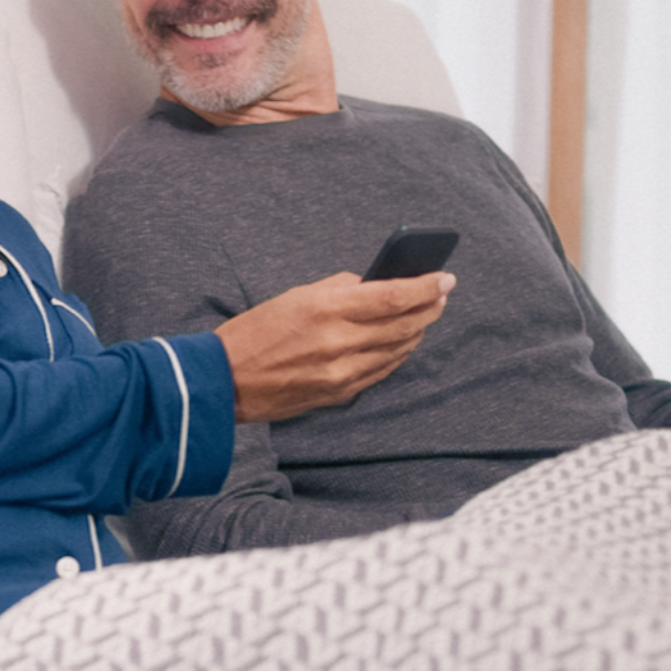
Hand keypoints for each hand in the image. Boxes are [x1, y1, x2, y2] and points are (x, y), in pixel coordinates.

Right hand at [215, 270, 454, 423]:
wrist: (226, 380)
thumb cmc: (255, 332)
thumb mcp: (295, 296)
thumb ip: (339, 289)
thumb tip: (374, 286)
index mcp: (326, 309)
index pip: (393, 296)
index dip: (425, 287)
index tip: (444, 277)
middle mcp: (339, 343)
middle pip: (404, 324)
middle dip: (429, 307)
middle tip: (441, 294)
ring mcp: (341, 372)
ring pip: (398, 349)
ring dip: (417, 330)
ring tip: (425, 315)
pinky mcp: (339, 393)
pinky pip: (382, 371)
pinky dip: (397, 353)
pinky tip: (402, 341)